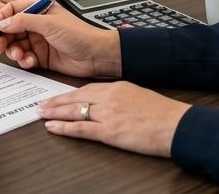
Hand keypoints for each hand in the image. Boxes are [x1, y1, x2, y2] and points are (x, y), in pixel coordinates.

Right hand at [0, 0, 121, 77]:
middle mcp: (37, 25)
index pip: (12, 11)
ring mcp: (39, 41)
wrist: (96, 55)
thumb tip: (3, 22)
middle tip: (0, 47)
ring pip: (16, 45)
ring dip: (14, 51)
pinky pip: (25, 58)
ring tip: (20, 55)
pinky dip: (24, 60)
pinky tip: (30, 61)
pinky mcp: (42, 56)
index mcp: (39, 10)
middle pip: (11, 30)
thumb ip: (23, 21)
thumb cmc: (80, 34)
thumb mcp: (49, 23)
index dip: (0, 19)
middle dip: (4, 39)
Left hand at [36, 82, 190, 157]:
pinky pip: (80, 128)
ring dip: (54, 112)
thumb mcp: (139, 95)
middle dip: (56, 101)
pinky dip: (63, 128)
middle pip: (75, 97)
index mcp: (117, 87)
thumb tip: (108, 102)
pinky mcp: (110, 131)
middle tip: (41, 103)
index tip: (57, 96)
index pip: (85, 89)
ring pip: (74, 110)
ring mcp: (108, 114)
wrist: (177, 125)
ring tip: (40, 113)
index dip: (68, 94)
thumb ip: (121, 96)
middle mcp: (109, 97)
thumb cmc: (163, 114)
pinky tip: (52, 127)